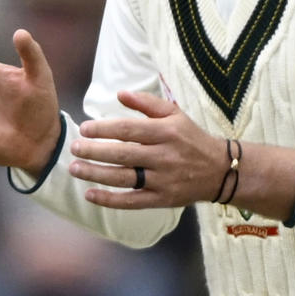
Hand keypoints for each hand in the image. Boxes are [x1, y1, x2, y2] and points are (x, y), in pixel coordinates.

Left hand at [69, 90, 225, 208]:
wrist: (220, 170)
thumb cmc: (191, 139)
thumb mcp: (175, 115)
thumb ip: (147, 104)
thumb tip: (120, 94)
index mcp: (167, 132)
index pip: (129, 130)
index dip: (104, 129)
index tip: (85, 129)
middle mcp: (164, 156)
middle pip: (123, 154)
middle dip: (95, 151)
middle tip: (74, 148)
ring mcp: (163, 180)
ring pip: (124, 178)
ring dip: (96, 174)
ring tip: (75, 169)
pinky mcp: (162, 200)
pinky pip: (132, 201)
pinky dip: (110, 200)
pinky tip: (90, 194)